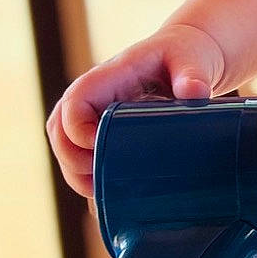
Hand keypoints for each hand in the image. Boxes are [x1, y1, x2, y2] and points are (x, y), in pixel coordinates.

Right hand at [46, 25, 226, 199]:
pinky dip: (89, 180)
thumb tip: (195, 94)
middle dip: (74, 162)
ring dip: (78, 176)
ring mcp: (96, 117)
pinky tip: (106, 202)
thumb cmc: (187, 55)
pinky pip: (82, 158)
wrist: (190, 58)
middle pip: (61, 132)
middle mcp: (94, 98)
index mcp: (109, 77)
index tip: (100, 149)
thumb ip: (192, 74)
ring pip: (67, 149)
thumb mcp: (192, 59)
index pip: (75, 102)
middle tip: (101, 184)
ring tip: (104, 197)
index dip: (77, 130)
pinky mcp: (105, 133)